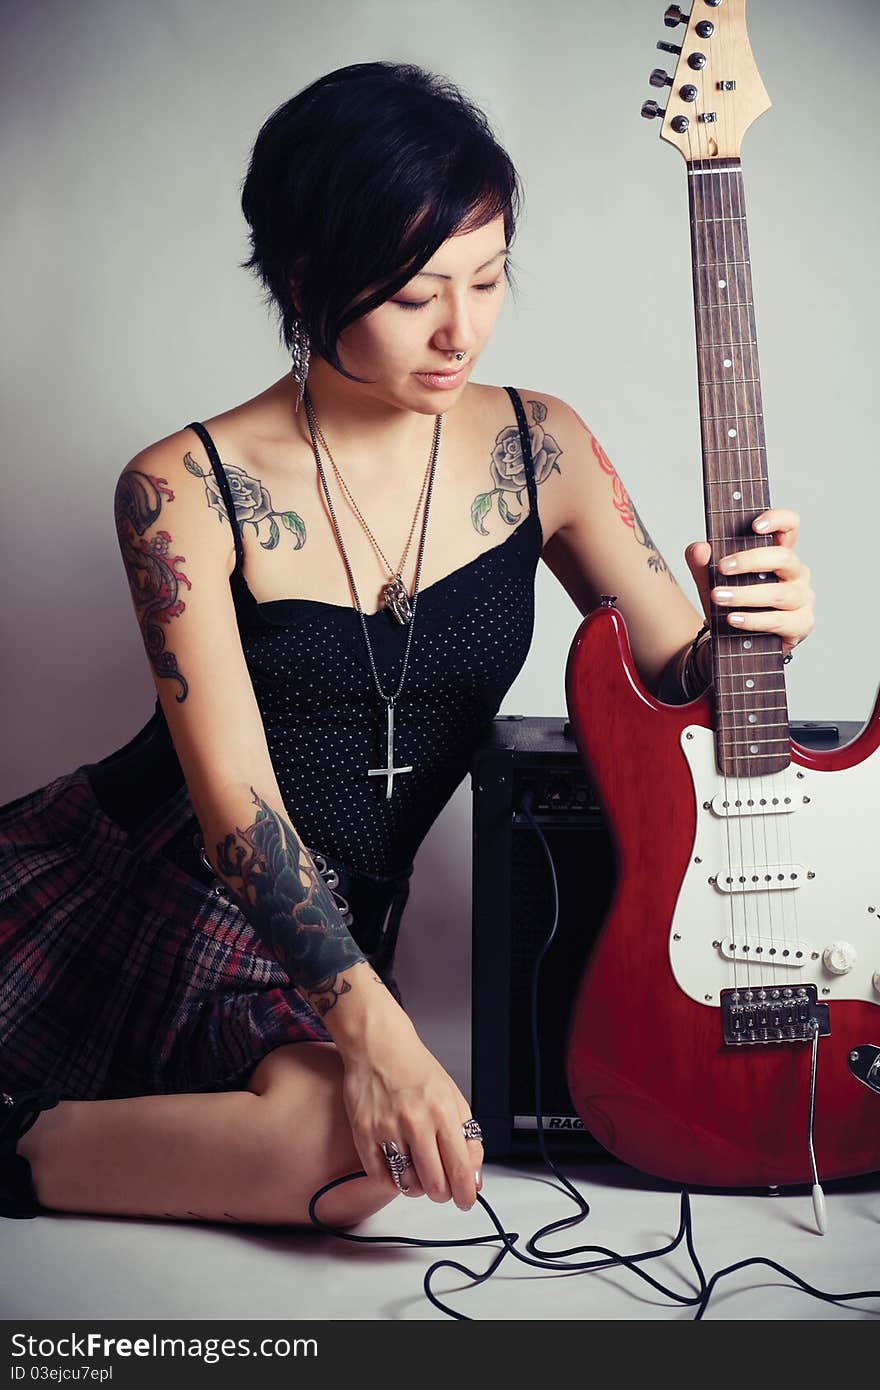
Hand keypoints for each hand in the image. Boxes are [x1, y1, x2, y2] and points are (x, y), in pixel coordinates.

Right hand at [340, 1011, 483, 1210]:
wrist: (379, 1047)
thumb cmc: (416, 1070)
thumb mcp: (453, 1098)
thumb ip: (468, 1138)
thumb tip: (473, 1178)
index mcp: (442, 1112)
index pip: (459, 1169)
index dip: (465, 1194)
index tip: (465, 1201)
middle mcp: (415, 1121)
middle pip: (434, 1184)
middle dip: (443, 1194)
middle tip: (442, 1187)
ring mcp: (387, 1128)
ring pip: (407, 1185)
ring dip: (418, 1188)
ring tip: (419, 1173)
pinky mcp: (363, 1133)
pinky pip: (380, 1177)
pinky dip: (392, 1180)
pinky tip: (398, 1167)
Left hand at [684, 508, 814, 659]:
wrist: (736, 644)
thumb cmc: (732, 604)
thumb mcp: (711, 581)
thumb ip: (701, 564)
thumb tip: (699, 549)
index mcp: (779, 553)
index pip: (789, 526)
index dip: (777, 519)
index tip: (754, 525)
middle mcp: (796, 573)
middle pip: (784, 557)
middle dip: (750, 561)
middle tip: (722, 567)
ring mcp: (803, 598)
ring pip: (779, 592)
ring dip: (745, 594)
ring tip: (718, 597)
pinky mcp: (801, 623)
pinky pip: (780, 620)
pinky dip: (754, 620)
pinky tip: (733, 619)